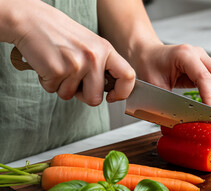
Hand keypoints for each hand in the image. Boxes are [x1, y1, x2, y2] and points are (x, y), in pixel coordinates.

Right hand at [7, 0, 134, 105]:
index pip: (128, 76)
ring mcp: (76, 64)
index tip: (113, 97)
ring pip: (71, 96)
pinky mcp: (57, 70)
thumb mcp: (90, 45)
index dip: (122, 92)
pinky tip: (47, 65)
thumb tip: (110, 91)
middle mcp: (94, 57)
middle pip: (96, 98)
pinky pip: (53, 90)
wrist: (31, 20)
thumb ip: (102, 65)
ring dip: (62, 87)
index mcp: (106, 50)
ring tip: (58, 66)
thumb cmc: (60, 34)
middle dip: (82, 95)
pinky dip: (47, 82)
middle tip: (73, 81)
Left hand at [134, 43, 210, 112]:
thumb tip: (182, 120)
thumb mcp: (154, 85)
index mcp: (184, 55)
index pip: (204, 77)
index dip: (210, 97)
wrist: (148, 54)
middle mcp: (198, 54)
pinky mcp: (208, 66)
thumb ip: (169, 101)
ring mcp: (205, 59)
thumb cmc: (149, 66)